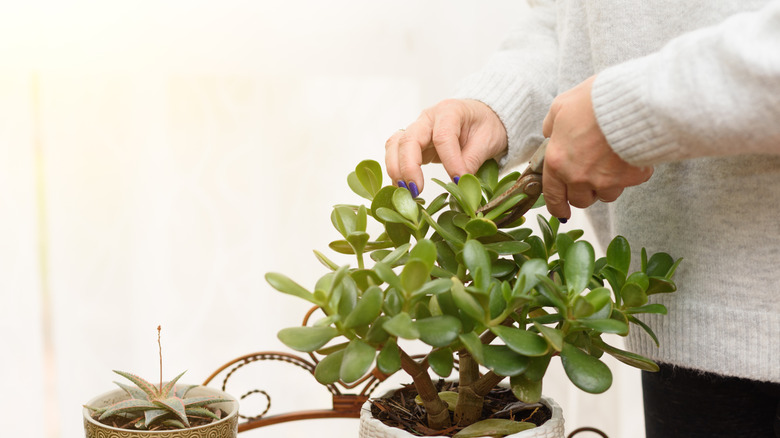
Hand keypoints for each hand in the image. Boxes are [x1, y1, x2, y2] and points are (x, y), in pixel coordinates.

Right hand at [385, 99, 507, 195]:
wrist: (480, 119)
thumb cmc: (486, 125)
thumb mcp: (488, 140)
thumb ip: (473, 160)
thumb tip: (458, 182)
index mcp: (450, 111)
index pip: (443, 137)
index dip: (449, 161)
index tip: (457, 181)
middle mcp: (428, 118)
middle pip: (409, 139)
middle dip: (409, 167)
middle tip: (416, 190)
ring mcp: (417, 129)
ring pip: (395, 145)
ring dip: (396, 169)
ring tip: (405, 191)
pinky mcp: (412, 143)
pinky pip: (396, 153)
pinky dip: (396, 171)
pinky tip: (403, 188)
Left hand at [541, 75, 653, 219]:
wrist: (633, 100)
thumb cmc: (595, 100)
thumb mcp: (561, 106)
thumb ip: (552, 126)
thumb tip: (550, 134)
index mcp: (558, 161)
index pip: (553, 195)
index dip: (557, 206)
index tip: (562, 212)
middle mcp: (579, 176)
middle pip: (581, 200)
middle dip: (585, 192)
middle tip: (591, 176)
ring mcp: (606, 180)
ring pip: (606, 195)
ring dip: (607, 184)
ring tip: (612, 162)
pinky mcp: (631, 178)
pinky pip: (630, 183)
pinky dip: (631, 172)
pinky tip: (630, 154)